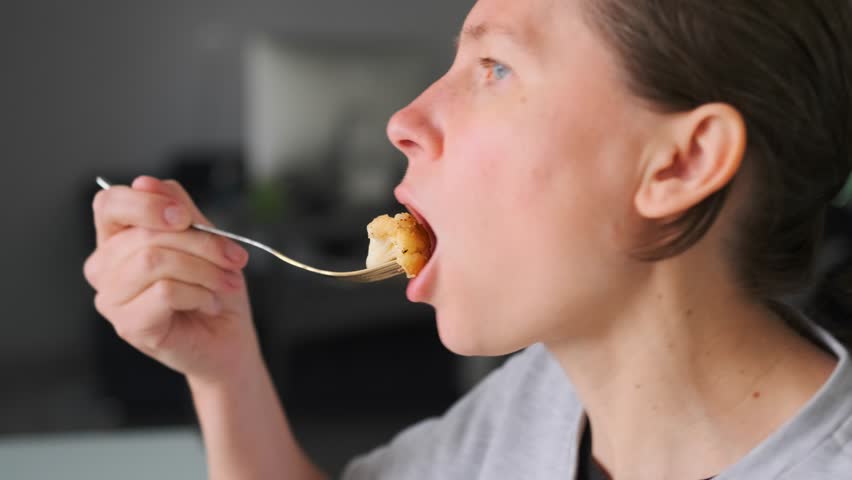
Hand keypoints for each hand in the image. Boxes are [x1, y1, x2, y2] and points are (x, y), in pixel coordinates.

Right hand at [84, 176, 260, 383]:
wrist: (229, 339)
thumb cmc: (214, 290)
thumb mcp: (206, 239)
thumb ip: (179, 209)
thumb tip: (145, 182)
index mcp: (119, 239)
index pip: (109, 203)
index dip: (146, 203)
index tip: (185, 217)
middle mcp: (106, 267)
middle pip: (145, 233)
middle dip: (202, 243)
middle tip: (233, 259)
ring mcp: (112, 298)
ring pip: (154, 260)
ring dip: (204, 270)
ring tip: (223, 283)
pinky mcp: (128, 325)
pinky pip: (165, 292)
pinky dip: (199, 294)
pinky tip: (208, 304)